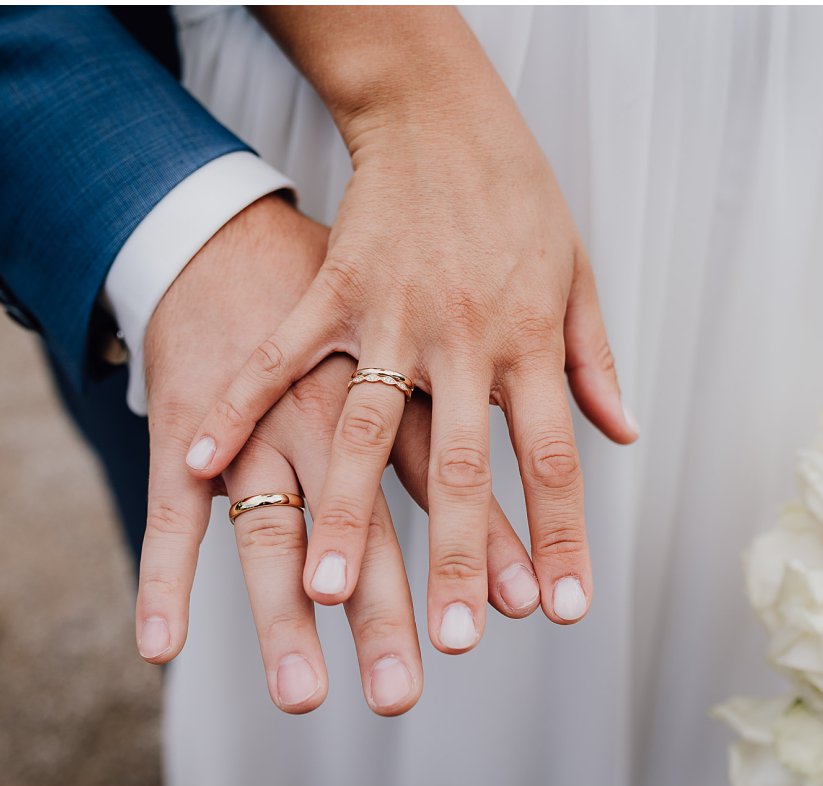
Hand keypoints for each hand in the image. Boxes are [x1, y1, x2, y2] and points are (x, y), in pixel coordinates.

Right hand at [183, 9, 637, 652]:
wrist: (447, 110)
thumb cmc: (516, 195)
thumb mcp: (576, 272)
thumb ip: (594, 360)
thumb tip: (624, 435)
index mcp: (530, 340)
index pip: (553, 458)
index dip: (558, 535)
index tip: (559, 610)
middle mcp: (462, 338)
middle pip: (457, 463)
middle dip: (452, 555)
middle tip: (446, 639)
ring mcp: (389, 315)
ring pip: (364, 427)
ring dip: (343, 511)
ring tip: (323, 588)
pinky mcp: (330, 290)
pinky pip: (280, 356)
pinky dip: (240, 406)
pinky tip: (199, 461)